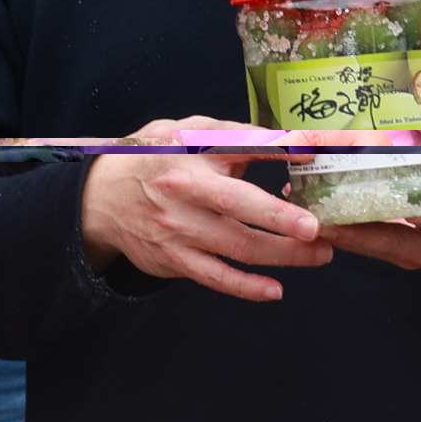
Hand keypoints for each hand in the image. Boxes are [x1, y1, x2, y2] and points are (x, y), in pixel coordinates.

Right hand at [78, 117, 329, 302]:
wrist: (100, 197)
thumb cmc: (157, 157)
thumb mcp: (189, 131)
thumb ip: (235, 135)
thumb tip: (289, 141)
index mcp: (191, 152)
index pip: (239, 147)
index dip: (276, 150)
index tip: (312, 156)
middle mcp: (184, 191)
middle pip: (238, 205)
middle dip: (281, 218)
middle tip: (317, 227)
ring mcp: (178, 229)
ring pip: (236, 246)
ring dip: (283, 254)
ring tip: (320, 254)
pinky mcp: (174, 259)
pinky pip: (215, 277)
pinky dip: (246, 287)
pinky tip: (275, 290)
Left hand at [314, 153, 420, 276]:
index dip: (386, 201)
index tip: (354, 188)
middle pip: (385, 240)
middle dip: (346, 226)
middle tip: (308, 209)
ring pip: (377, 248)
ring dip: (343, 233)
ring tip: (305, 213)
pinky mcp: (415, 261)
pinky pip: (380, 248)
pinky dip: (355, 235)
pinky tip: (326, 219)